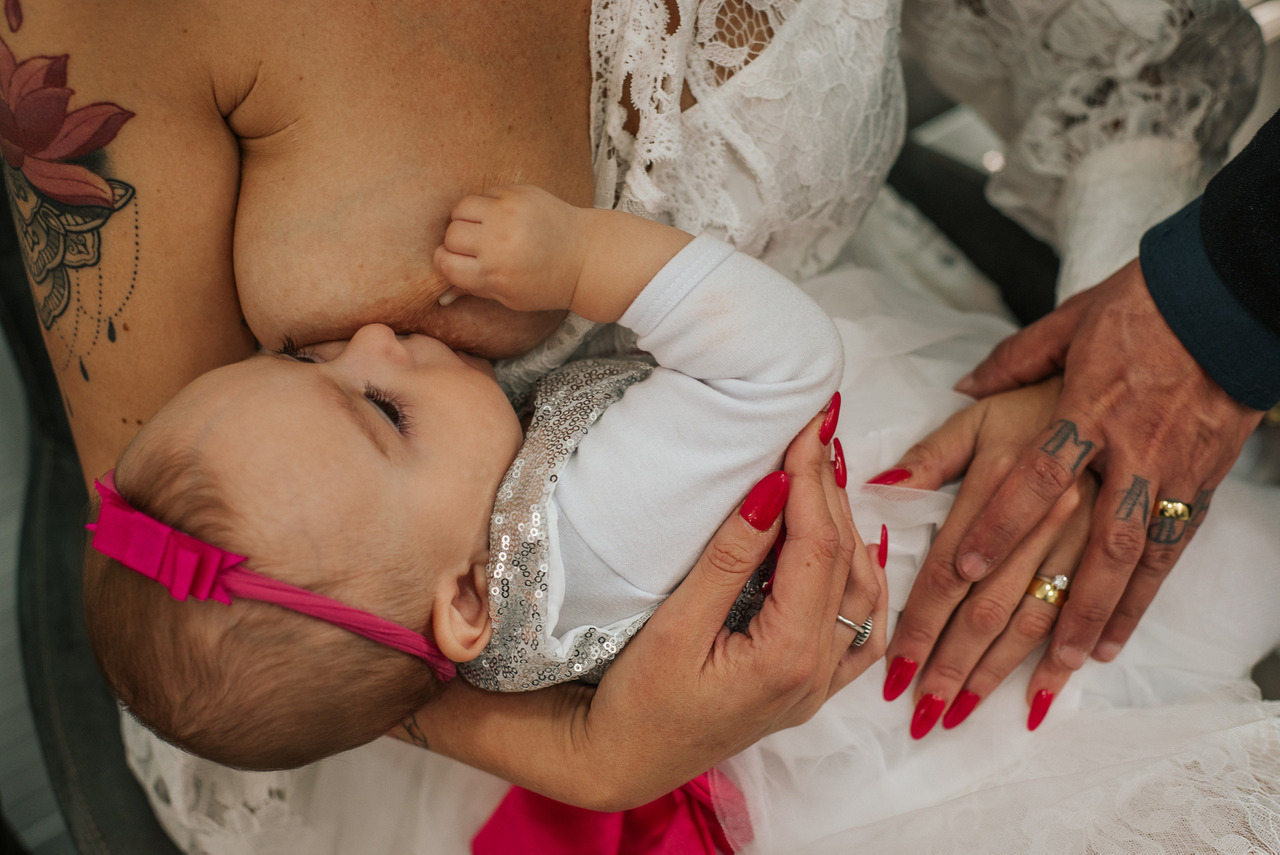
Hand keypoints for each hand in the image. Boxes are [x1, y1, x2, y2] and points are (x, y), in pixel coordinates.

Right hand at [403, 407, 885, 809]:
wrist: (623, 762)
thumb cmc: (636, 702)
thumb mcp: (673, 625)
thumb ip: (729, 559)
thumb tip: (771, 491)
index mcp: (787, 657)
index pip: (816, 548)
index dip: (811, 481)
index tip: (805, 427)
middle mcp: (817, 672)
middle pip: (844, 561)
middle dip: (829, 490)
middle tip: (816, 431)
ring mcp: (818, 684)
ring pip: (860, 591)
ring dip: (848, 527)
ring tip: (824, 472)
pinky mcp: (808, 686)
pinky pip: (860, 629)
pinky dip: (863, 580)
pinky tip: (854, 548)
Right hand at [433, 184, 586, 312]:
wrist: (586, 256)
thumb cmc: (546, 283)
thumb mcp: (510, 297)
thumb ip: (473, 289)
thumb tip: (440, 294)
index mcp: (494, 273)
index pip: (445, 262)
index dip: (447, 262)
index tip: (458, 262)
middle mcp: (498, 241)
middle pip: (451, 234)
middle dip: (457, 242)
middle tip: (475, 246)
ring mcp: (508, 213)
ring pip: (461, 208)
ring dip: (465, 219)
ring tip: (483, 228)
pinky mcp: (518, 192)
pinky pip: (484, 194)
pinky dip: (487, 205)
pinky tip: (503, 217)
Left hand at [954, 259, 1261, 670]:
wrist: (1230, 303)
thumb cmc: (1141, 311)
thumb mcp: (1063, 327)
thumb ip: (1007, 366)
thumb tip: (963, 387)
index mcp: (1077, 413)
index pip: (1026, 485)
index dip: (992, 531)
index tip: (957, 576)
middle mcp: (1120, 456)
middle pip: (1067, 550)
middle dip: (1021, 615)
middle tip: (978, 662)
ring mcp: (1161, 480)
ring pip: (1119, 569)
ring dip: (1082, 624)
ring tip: (1049, 673)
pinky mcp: (1196, 491)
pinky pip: (1163, 560)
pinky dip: (1135, 604)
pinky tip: (1109, 641)